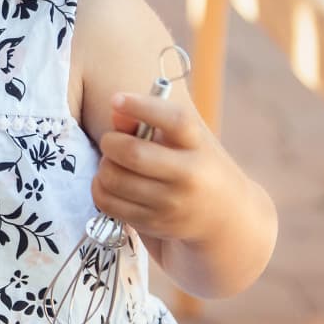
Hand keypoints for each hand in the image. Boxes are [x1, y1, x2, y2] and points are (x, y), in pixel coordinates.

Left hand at [90, 92, 248, 244]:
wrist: (224, 218)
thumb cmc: (193, 166)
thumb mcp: (182, 141)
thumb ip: (147, 123)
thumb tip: (116, 110)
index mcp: (198, 146)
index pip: (175, 121)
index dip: (142, 106)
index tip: (116, 99)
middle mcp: (189, 175)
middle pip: (133, 153)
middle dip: (110, 142)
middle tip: (111, 141)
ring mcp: (171, 203)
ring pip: (114, 179)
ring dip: (104, 166)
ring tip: (114, 164)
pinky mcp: (154, 224)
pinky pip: (107, 202)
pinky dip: (100, 188)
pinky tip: (111, 184)